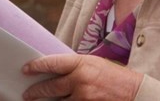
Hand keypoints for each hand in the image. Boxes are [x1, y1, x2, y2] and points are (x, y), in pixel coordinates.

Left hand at [22, 53, 142, 99]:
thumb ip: (76, 67)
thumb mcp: (94, 64)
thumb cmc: (114, 77)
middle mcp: (80, 80)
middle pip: (50, 87)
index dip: (37, 66)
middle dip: (36, 92)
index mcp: (82, 64)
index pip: (53, 63)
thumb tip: (56, 71)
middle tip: (27, 94)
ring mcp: (82, 98)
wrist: (133, 93)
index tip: (26, 69)